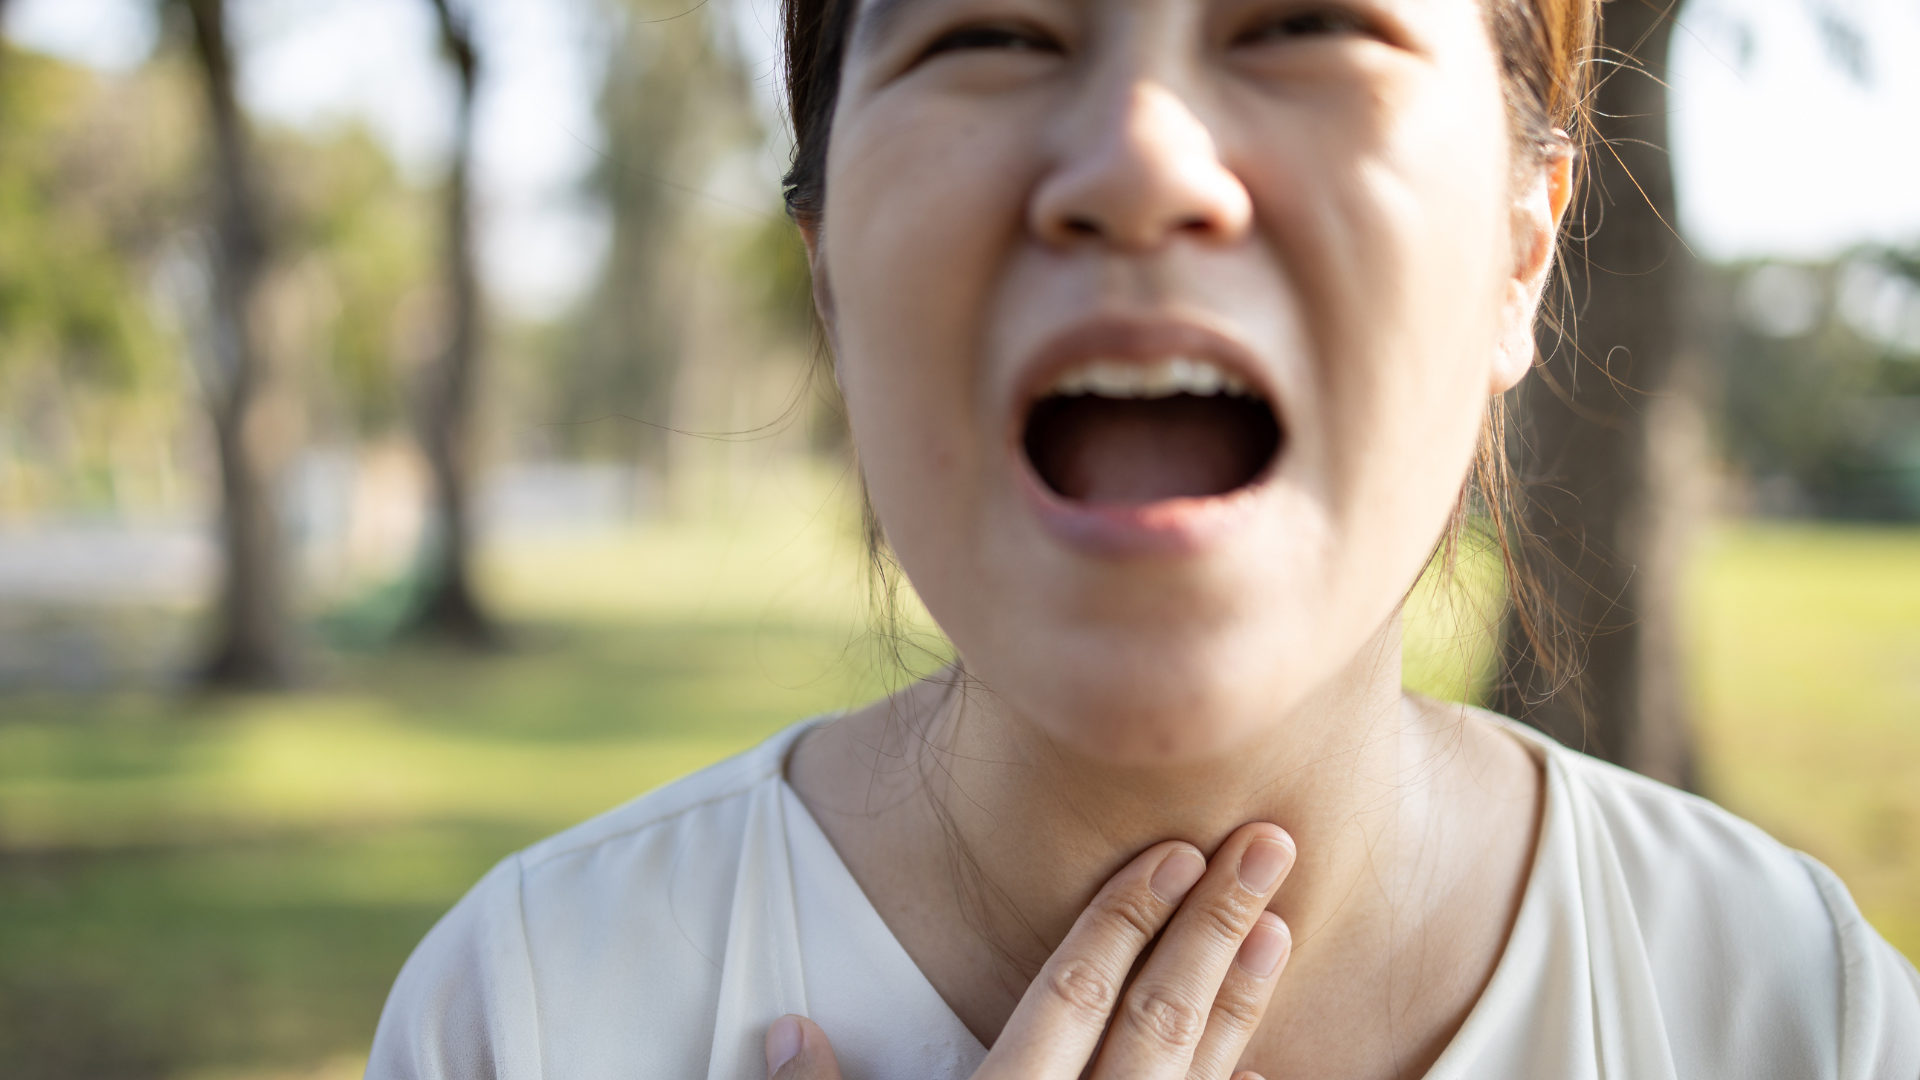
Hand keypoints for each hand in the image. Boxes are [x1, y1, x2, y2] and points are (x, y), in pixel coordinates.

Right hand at [765, 822, 1295, 1079]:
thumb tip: (788, 1032)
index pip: (1073, 993)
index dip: (1124, 916)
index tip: (1174, 850)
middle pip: (1156, 1018)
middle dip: (1212, 927)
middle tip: (1268, 849)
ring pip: (1195, 1077)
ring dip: (1240, 999)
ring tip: (1278, 924)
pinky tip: (1270, 1068)